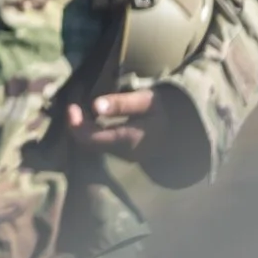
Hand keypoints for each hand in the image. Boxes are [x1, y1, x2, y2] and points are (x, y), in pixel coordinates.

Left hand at [67, 87, 210, 187]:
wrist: (187, 127)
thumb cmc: (165, 109)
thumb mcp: (146, 101)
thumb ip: (122, 104)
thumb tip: (95, 105)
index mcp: (129, 140)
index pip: (90, 139)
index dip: (75, 124)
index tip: (71, 106)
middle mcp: (125, 153)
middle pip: (89, 144)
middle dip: (77, 125)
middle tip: (73, 105)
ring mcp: (125, 156)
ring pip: (94, 146)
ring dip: (83, 128)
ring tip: (80, 108)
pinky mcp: (126, 154)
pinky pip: (101, 145)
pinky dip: (92, 132)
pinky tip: (92, 118)